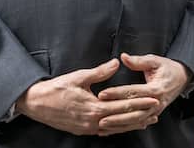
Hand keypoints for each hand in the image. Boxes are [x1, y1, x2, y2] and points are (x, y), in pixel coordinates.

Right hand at [15, 58, 159, 135]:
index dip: (140, 102)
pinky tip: (125, 126)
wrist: (36, 103)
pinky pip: (105, 131)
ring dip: (132, 124)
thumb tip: (117, 62)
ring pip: (116, 128)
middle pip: (123, 120)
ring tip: (147, 120)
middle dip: (142, 115)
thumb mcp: (80, 76)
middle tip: (157, 110)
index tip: (154, 100)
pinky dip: (118, 128)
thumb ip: (100, 72)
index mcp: (94, 108)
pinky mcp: (83, 130)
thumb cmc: (57, 88)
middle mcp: (93, 122)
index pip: (123, 105)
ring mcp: (88, 129)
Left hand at [96, 53, 190, 135]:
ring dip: (118, 124)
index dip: (116, 93)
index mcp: (156, 89)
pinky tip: (112, 130)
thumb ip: (139, 61)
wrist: (182, 78)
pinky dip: (124, 127)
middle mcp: (156, 103)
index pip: (132, 92)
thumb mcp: (155, 61)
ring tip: (103, 126)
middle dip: (115, 114)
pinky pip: (137, 123)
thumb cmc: (167, 68)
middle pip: (133, 111)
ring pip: (135, 121)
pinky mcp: (153, 115)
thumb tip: (123, 57)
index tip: (102, 94)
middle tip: (99, 115)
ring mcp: (155, 111)